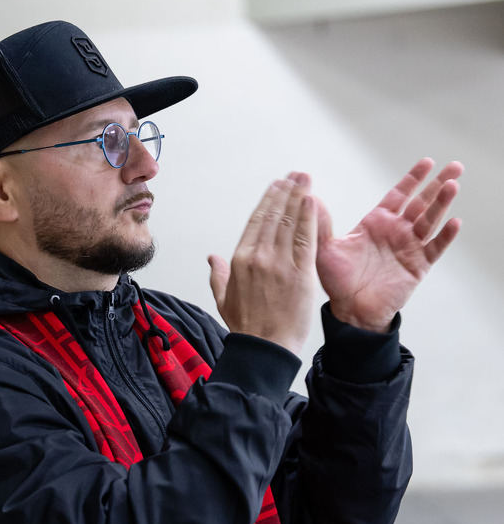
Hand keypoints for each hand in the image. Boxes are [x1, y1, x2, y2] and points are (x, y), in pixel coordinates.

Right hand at [208, 174, 316, 355]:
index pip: (256, 221)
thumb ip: (217, 275)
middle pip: (274, 215)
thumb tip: (211, 258)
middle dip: (286, 192)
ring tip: (305, 179)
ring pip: (290, 221)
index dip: (268, 201)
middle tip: (295, 176)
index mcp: (240, 260)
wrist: (265, 348)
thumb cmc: (246, 328)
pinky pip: (306, 237)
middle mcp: (259, 256)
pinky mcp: (300, 272)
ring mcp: (280, 262)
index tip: (276, 187)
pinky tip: (312, 200)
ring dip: (299, 196)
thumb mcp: (223, 300)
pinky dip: (309, 217)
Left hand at [316, 159, 462, 331]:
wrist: (350, 310)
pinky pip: (434, 248)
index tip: (427, 162)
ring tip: (452, 186)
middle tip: (455, 166)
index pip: (400, 194)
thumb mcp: (325, 249)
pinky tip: (454, 222)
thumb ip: (320, 224)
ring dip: (442, 203)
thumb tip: (308, 198)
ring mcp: (409, 248)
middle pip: (422, 202)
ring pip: (430, 220)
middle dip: (438, 184)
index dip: (413, 178)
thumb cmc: (338, 281)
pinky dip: (445, 236)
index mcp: (377, 223)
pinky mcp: (417, 267)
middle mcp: (396, 232)